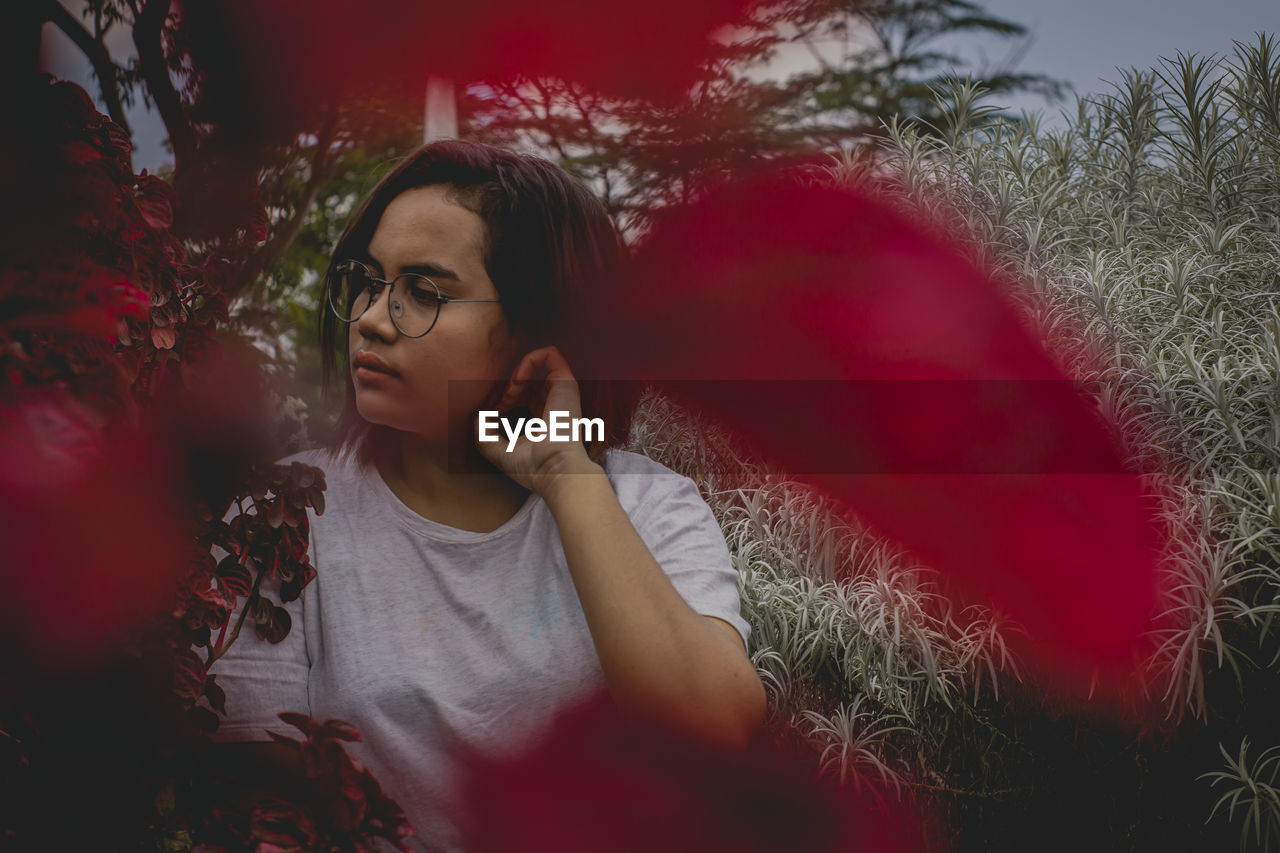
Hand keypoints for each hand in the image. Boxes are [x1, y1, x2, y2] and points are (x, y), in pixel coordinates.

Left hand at [473, 345, 603, 496]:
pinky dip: (528, 361)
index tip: (492, 412)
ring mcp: (562, 391)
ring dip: (517, 373)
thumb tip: (477, 417)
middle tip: (498, 401)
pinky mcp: (566, 382)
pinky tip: (517, 381)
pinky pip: (550, 354)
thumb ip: (483, 435)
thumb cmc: (532, 467)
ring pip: (540, 363)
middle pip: (530, 379)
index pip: (526, 396)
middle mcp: (556, 403)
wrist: (553, 469)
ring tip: (509, 392)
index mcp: (546, 419)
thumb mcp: (498, 451)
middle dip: (507, 385)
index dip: (504, 397)